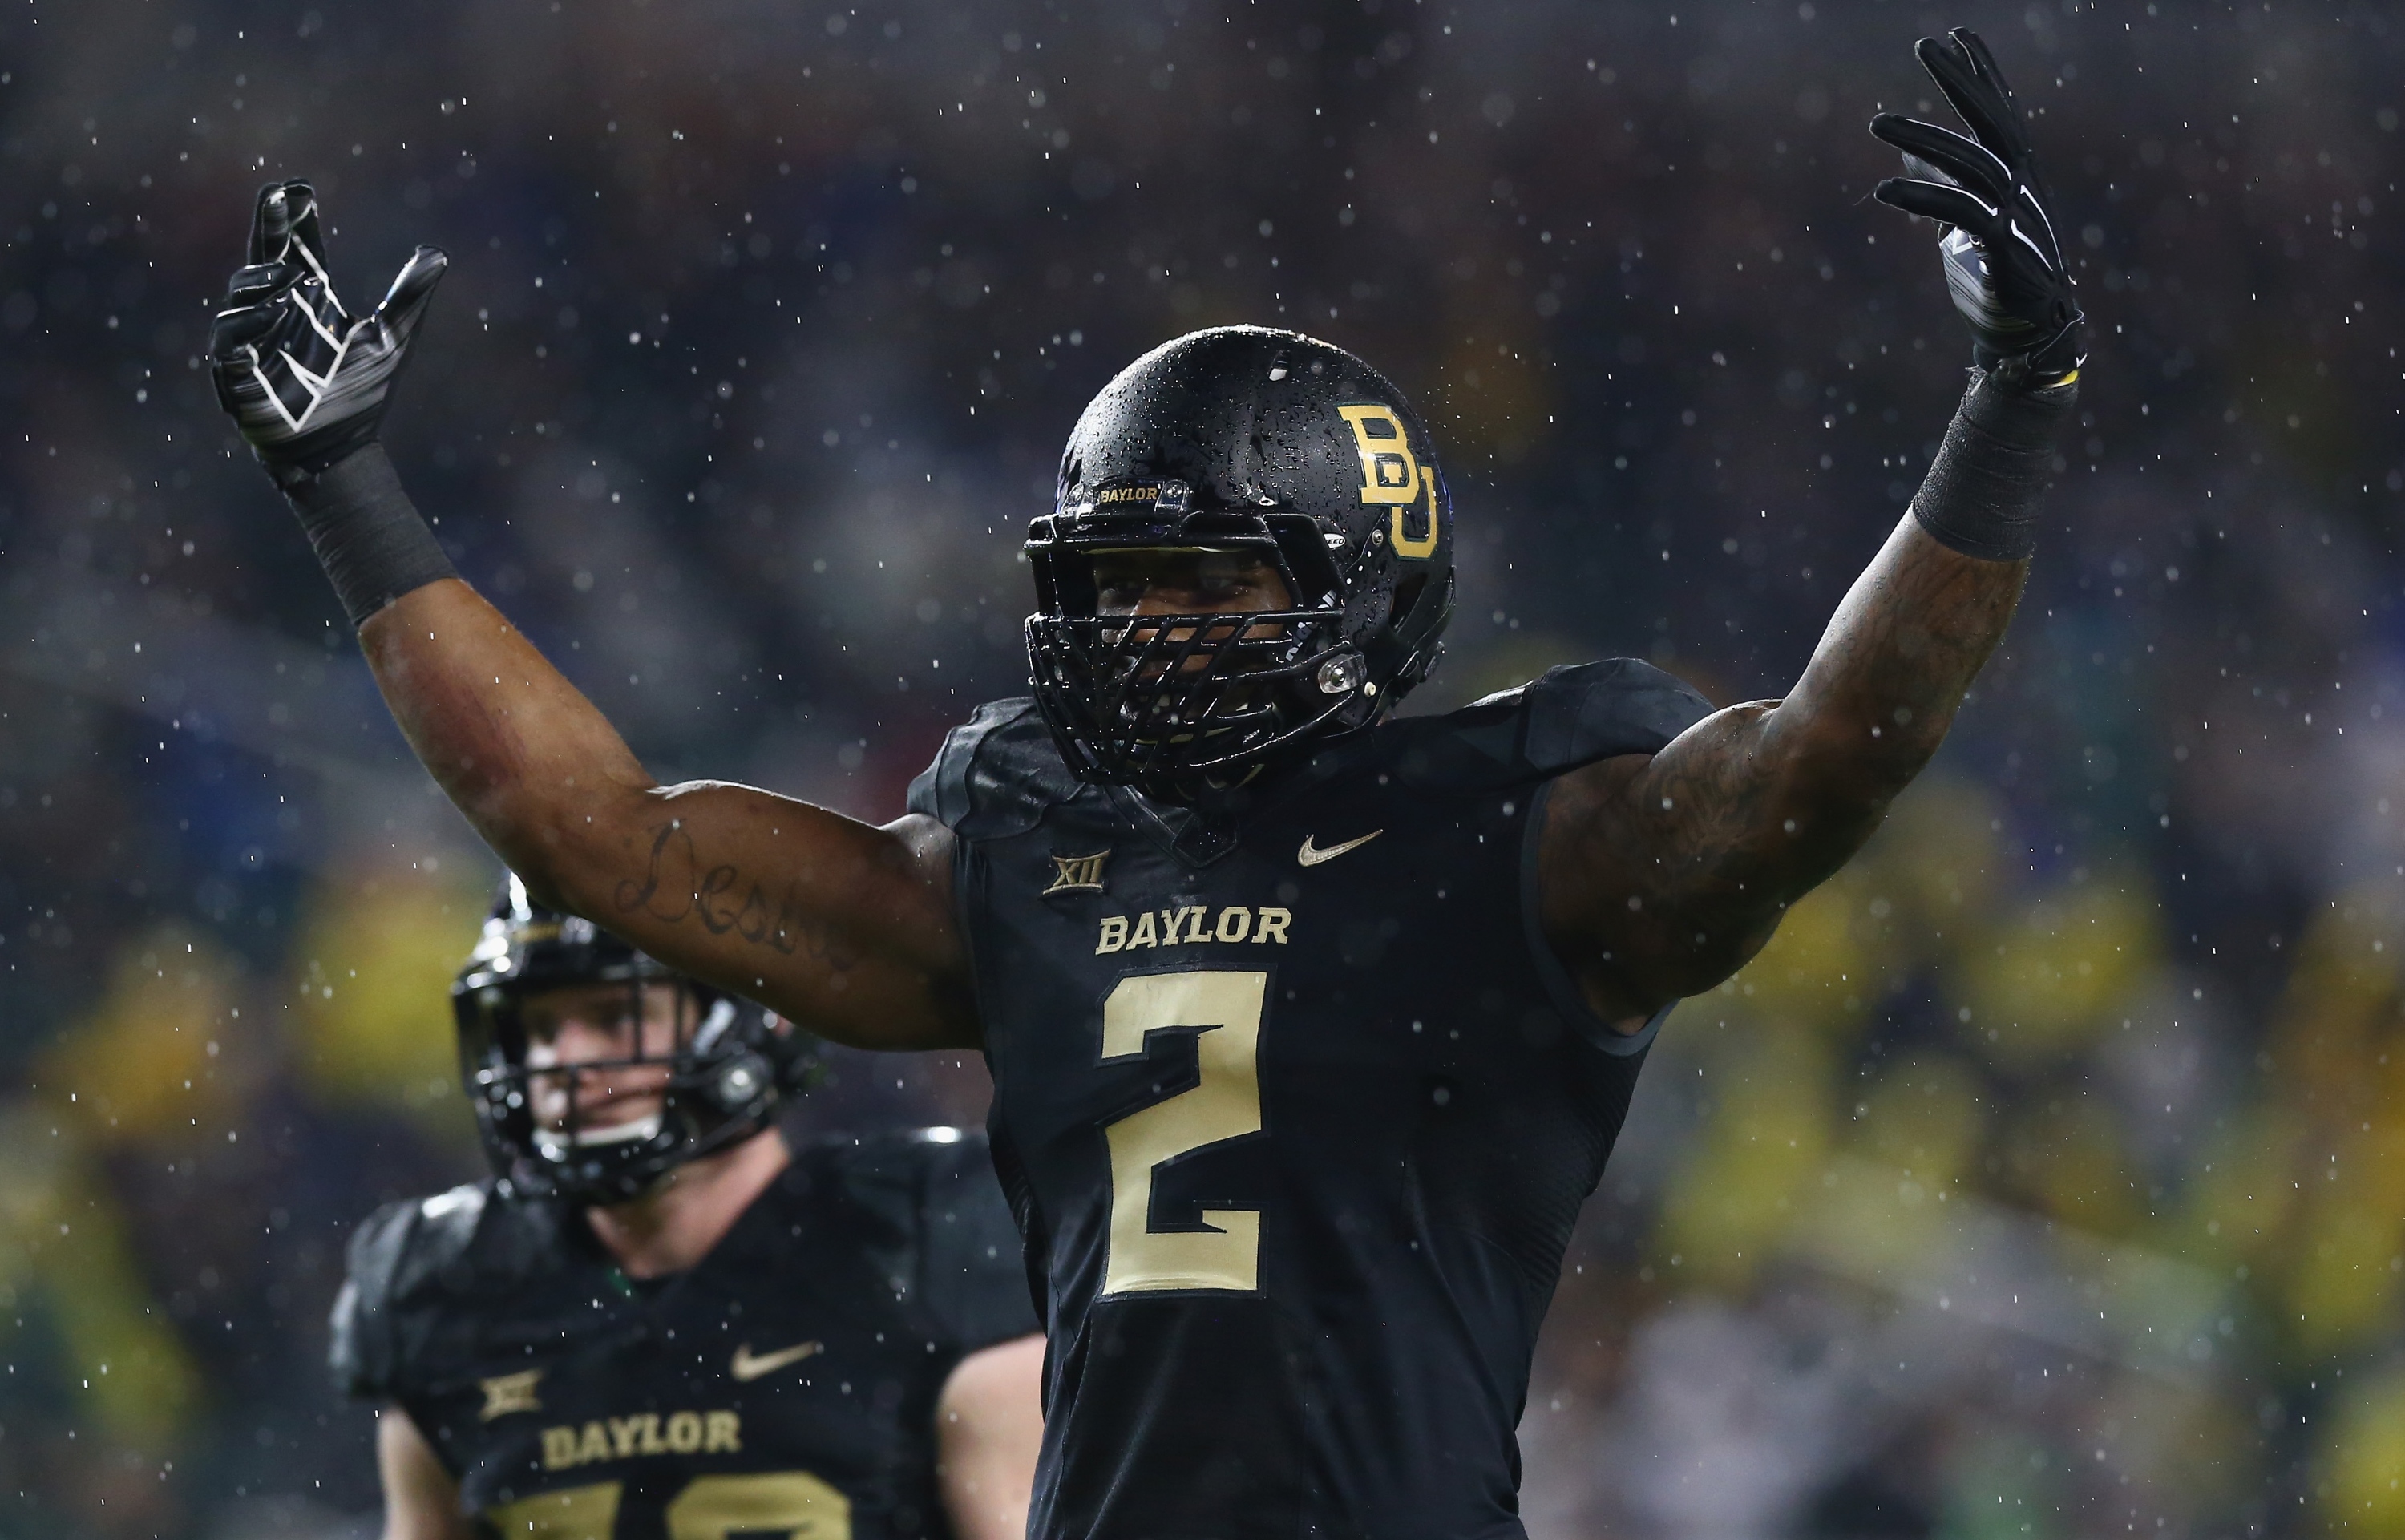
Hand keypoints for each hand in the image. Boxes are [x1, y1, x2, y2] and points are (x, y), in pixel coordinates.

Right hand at [210, 180, 447, 478]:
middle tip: (277, 196)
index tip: (297, 187)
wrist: (341, 451)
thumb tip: (437, 253)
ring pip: (244, 295)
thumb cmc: (361, 395)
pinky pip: (229, 339)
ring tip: (289, 273)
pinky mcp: (237, 372)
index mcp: (311, 301)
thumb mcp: (393, 338)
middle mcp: (278, 312)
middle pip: (265, 258)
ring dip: (262, 279)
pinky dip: (245, 322)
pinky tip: (270, 310)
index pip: (299, 249)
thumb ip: (410, 295)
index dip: (295, 219)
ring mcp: (254, 340)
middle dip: (268, 227)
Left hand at [1870, 30, 2084, 387]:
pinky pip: (1961, 213)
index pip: (2001, 110)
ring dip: (1922, 137)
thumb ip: (1946, 182)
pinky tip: (1883, 188)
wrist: (2026, 330)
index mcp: (2018, 173)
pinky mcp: (2004, 247)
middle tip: (1925, 45)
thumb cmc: (1996, 272)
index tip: (1957, 34)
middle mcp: (2024, 185)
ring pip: (1971, 162)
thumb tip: (1910, 152)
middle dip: (1961, 79)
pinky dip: (1920, 199)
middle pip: (1992, 120)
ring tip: (1876, 122)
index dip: (1982, 71)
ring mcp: (2018, 214)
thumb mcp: (1968, 218)